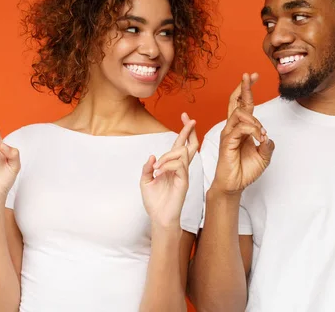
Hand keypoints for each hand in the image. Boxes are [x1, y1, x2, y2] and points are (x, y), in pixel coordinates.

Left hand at [140, 113, 198, 229]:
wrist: (159, 218)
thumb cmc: (154, 201)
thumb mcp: (145, 181)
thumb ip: (147, 167)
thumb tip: (152, 156)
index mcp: (171, 166)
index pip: (180, 144)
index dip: (183, 131)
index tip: (184, 117)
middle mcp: (180, 168)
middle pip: (189, 145)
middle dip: (188, 130)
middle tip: (189, 119)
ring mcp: (183, 174)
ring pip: (181, 153)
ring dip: (167, 156)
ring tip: (157, 167)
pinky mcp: (184, 181)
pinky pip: (179, 166)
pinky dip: (167, 165)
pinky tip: (159, 172)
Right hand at [212, 73, 274, 194]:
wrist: (235, 185)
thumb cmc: (245, 170)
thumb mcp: (264, 157)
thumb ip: (267, 145)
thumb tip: (268, 137)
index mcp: (242, 128)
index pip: (244, 104)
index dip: (248, 89)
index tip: (254, 76)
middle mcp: (233, 128)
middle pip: (236, 102)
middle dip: (244, 87)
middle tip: (249, 75)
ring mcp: (229, 134)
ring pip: (240, 114)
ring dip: (255, 121)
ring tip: (261, 134)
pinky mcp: (227, 142)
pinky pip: (239, 129)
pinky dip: (252, 131)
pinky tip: (258, 138)